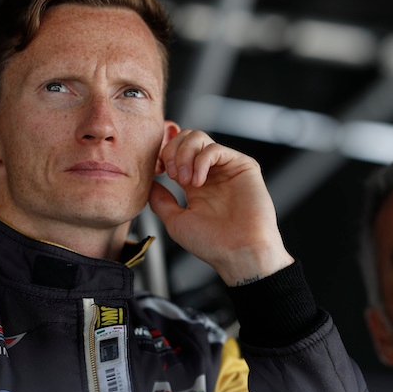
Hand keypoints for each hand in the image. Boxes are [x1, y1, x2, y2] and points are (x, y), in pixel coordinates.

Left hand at [149, 129, 293, 285]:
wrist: (239, 253)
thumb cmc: (212, 244)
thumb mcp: (175, 221)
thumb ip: (160, 200)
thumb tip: (149, 183)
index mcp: (195, 184)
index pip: (175, 152)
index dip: (162, 155)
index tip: (157, 171)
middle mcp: (211, 173)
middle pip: (186, 138)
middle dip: (172, 151)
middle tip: (172, 175)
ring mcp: (226, 168)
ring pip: (199, 138)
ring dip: (185, 154)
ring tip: (185, 180)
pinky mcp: (243, 166)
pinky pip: (216, 149)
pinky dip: (201, 161)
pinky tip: (199, 182)